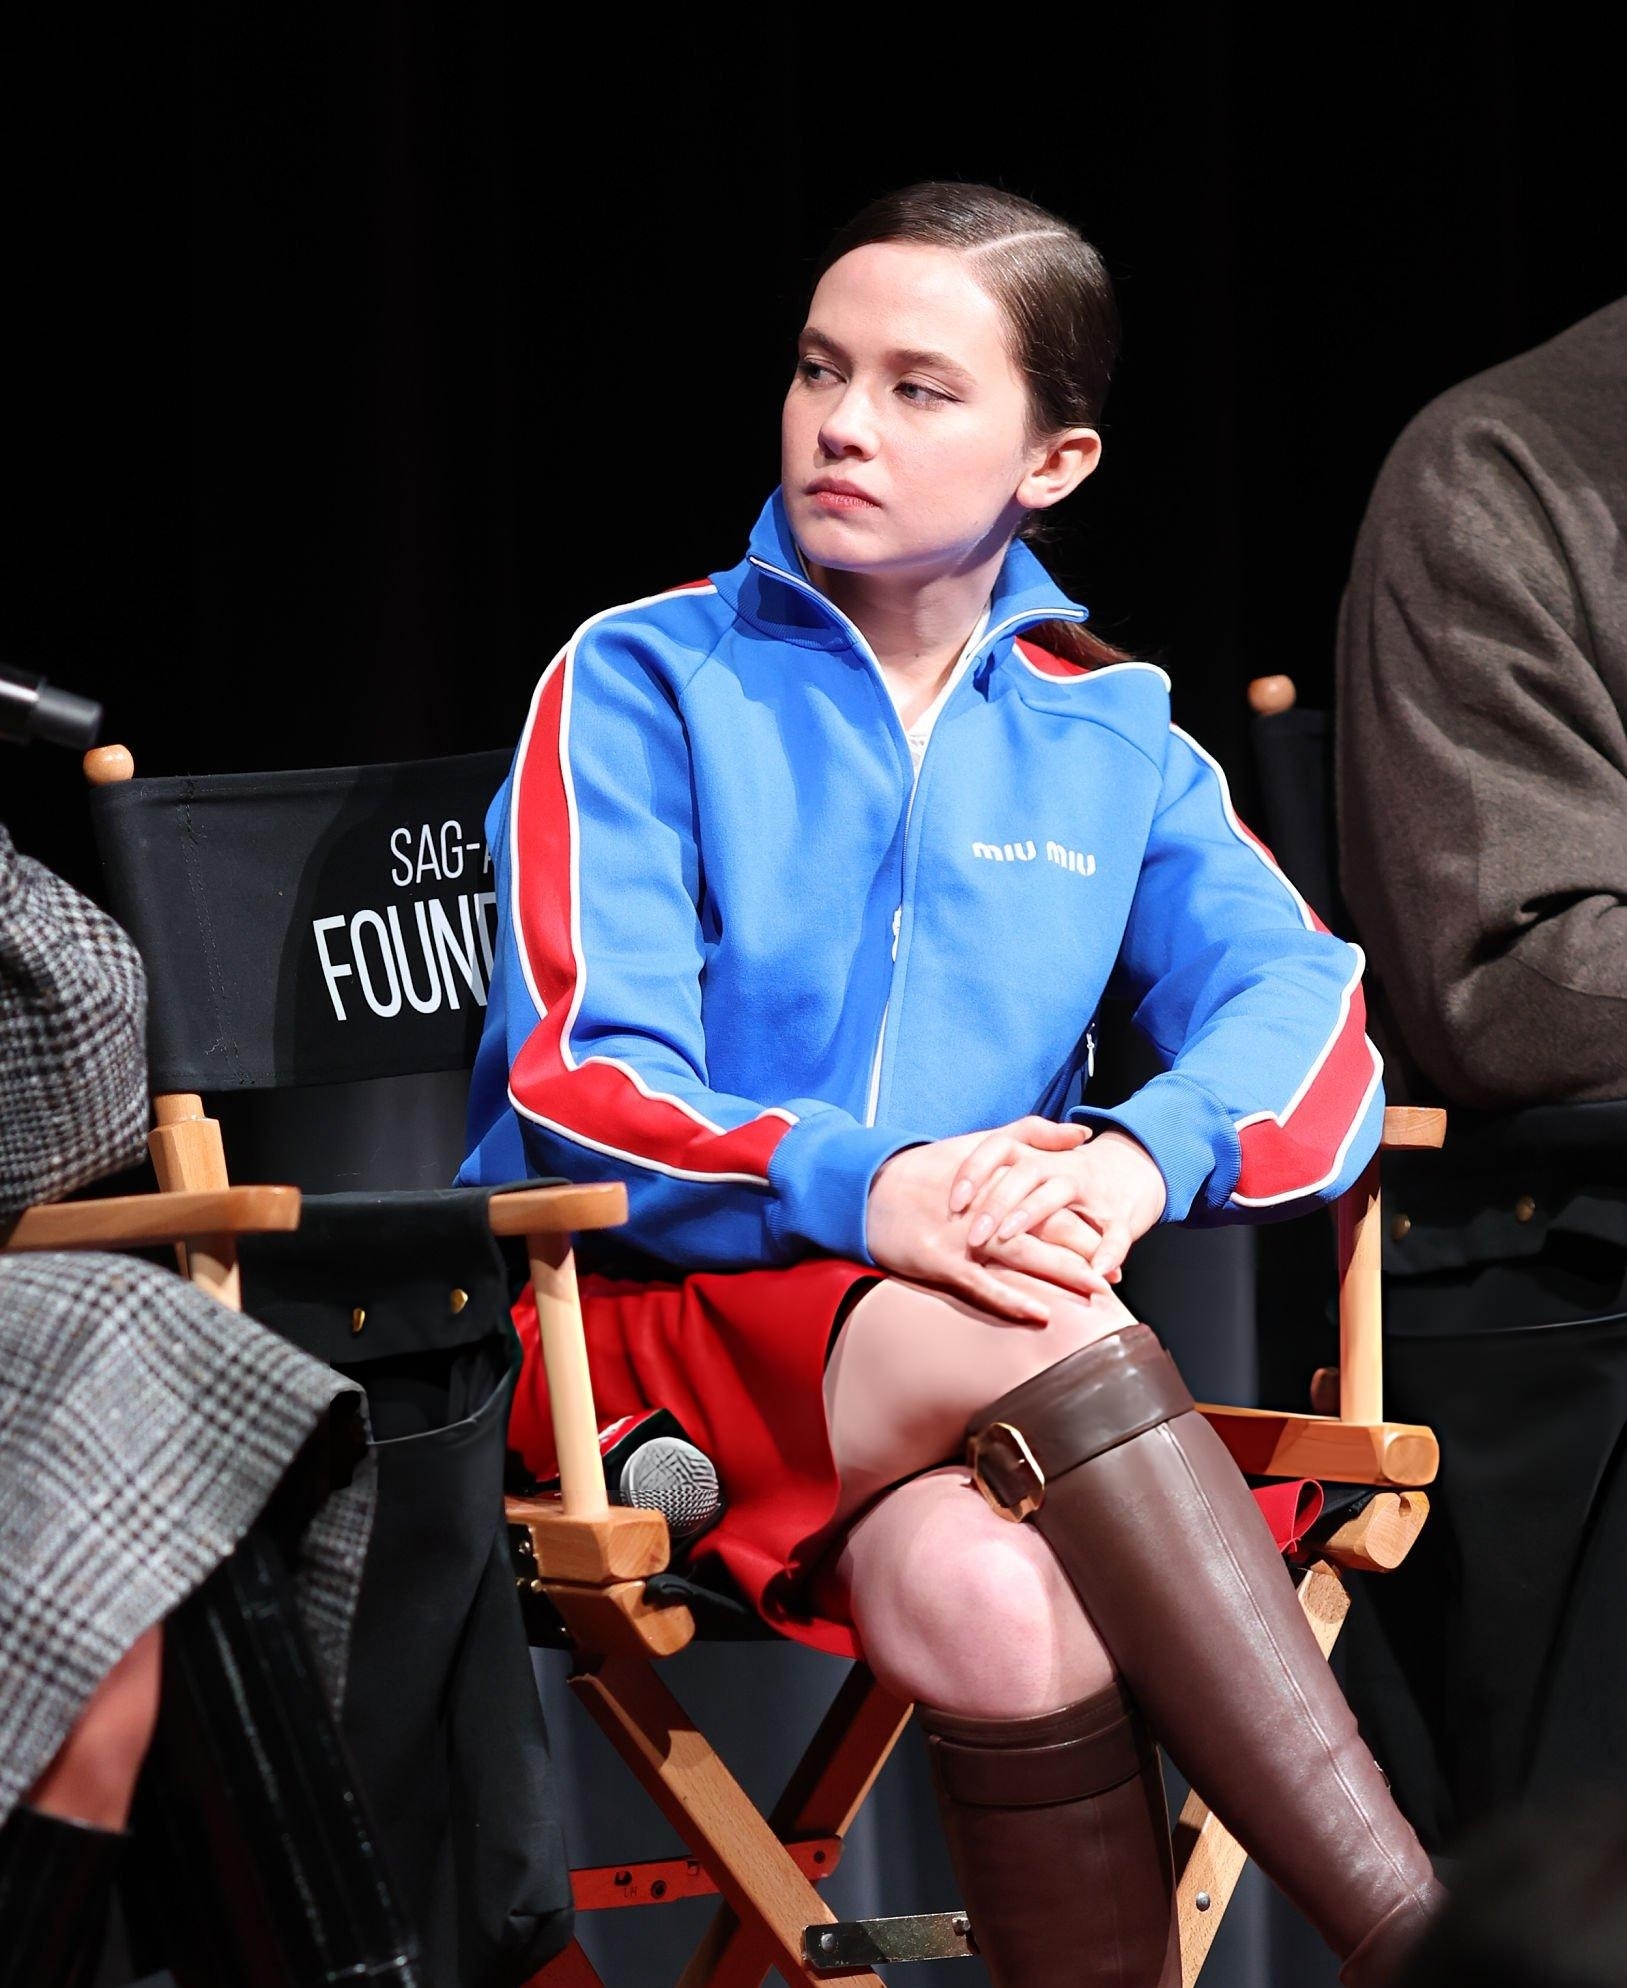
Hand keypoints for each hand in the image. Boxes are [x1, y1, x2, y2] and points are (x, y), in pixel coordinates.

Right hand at [866, 1118, 1113, 1322]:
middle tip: (1117, 1276)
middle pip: (1047, 1229)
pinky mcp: (942, 1262)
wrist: (871, 1190)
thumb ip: (1032, 1134)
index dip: (1086, 1221)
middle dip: (1085, 1252)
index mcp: (1002, 1182)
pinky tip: (1041, 1313)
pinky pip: (983, 1285)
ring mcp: (965, 1237)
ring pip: (1023, 1256)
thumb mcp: (981, 1144)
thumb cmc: (927, 1168)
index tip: (1116, 1238)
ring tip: (1095, 1292)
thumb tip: (1081, 1134)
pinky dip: (1012, 1299)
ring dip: (1062, 1274)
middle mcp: (988, 1208)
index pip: (1054, 1201)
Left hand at [950, 1124, 1166, 1283]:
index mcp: (1036, 1156)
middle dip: (995, 1202)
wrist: (1136, 1171)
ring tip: (1008, 1236)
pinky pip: (1116, 1233)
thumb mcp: (1035, 1167)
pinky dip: (1109, 1251)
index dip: (974, 1171)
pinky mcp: (1121, 1217)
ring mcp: (1092, 1190)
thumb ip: (996, 1177)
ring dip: (1032, 1212)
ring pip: (1059, 1193)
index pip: (999, 1148)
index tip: (954, 1201)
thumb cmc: (1068, 1175)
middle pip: (1023, 1173)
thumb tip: (949, 1200)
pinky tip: (1095, 1271)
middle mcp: (1061, 1167)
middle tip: (972, 1234)